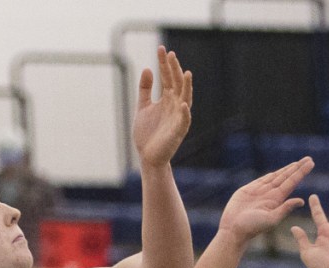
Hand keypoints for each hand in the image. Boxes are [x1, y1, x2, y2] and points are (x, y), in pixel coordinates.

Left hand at [132, 47, 192, 168]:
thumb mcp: (142, 108)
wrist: (148, 157)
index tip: (161, 49)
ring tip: (186, 73)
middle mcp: (174, 105)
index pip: (167, 77)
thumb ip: (145, 90)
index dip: (164, 64)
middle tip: (170, 54)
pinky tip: (183, 104)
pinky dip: (185, 113)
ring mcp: (178, 117)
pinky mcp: (178, 131)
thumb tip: (148, 68)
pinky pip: (184, 121)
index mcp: (166, 99)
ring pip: (185, 98)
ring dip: (187, 87)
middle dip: (174, 69)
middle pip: (176, 83)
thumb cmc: (146, 134)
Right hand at [218, 158, 312, 242]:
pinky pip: (262, 180)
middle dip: (297, 168)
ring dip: (287, 170)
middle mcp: (270, 195)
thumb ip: (285, 208)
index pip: (292, 182)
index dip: (301, 172)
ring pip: (276, 177)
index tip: (311, 163)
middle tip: (309, 158)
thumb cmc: (252, 227)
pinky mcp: (248, 191)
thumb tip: (302, 201)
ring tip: (298, 163)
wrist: (233, 229)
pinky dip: (272, 175)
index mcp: (277, 200)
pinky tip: (279, 172)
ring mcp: (260, 192)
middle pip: (287, 177)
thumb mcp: (271, 219)